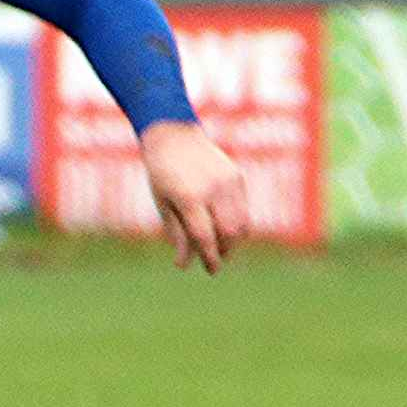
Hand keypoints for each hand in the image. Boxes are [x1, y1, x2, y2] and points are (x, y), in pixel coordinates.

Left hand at [141, 121, 249, 273]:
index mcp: (189, 197)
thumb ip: (177, 234)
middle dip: (224, 251)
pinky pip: (244, 209)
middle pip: (229, 233)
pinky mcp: (238, 177)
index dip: (210, 257)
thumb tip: (184, 265)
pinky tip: (224, 226)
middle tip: (214, 260)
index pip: (205, 236)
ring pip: (242, 223)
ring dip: (233, 240)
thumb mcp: (163, 205)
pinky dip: (238, 223)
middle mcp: (213, 189)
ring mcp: (229, 182)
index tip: (212, 270)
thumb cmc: (161, 174)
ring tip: (220, 246)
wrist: (173, 136)